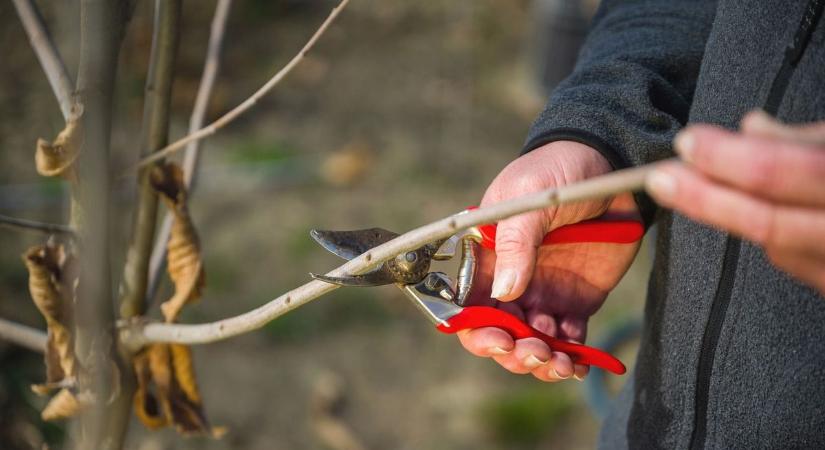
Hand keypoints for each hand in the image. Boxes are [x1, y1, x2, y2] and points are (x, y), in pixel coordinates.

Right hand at [458, 142, 640, 381]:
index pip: (467, 304)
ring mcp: (542, 292)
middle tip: (536, 353)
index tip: (500, 340)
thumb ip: (517, 242)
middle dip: (512, 352)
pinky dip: (571, 356)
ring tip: (561, 363)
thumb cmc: (559, 171)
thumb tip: (505, 292)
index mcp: (485, 257)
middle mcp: (509, 280)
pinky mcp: (575, 300)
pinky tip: (579, 362)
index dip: (476, 330)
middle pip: (497, 332)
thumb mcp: (531, 197)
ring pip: (531, 343)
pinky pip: (568, 339)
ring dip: (541, 361)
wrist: (610, 164)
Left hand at [646, 110, 824, 294]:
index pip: (794, 173)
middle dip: (709, 200)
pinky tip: (753, 211)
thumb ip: (806, 140)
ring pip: (777, 246)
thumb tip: (749, 126)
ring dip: (734, 214)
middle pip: (773, 225)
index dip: (736, 160)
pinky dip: (770, 234)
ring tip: (698, 184)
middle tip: (661, 176)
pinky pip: (796, 263)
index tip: (689, 142)